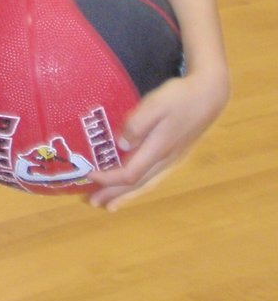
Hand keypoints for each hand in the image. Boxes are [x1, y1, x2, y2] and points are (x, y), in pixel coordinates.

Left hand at [88, 64, 229, 209]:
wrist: (209, 96)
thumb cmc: (180, 97)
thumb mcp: (155, 104)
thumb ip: (137, 124)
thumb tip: (122, 144)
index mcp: (158, 149)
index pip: (130, 173)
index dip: (109, 178)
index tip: (90, 175)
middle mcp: (166, 160)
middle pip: (137, 183)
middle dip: (114, 194)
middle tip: (94, 202)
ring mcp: (173, 160)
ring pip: (147, 184)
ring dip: (127, 195)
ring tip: (111, 205)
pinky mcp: (176, 156)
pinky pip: (154, 178)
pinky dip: (140, 187)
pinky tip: (135, 187)